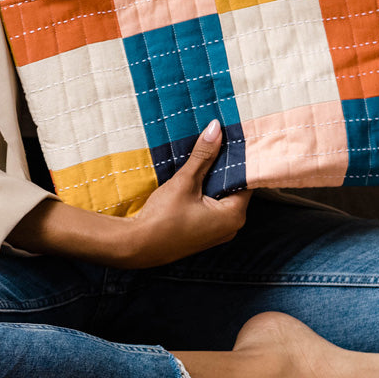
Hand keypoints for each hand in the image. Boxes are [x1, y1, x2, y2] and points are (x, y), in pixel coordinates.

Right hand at [5, 120, 249, 268]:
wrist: (129, 250)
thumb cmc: (158, 220)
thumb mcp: (180, 183)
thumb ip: (201, 155)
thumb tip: (218, 127)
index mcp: (231, 215)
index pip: (249, 178)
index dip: (245, 156)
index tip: (243, 131)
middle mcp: (226, 226)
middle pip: (235, 186)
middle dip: (229, 162)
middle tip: (224, 131)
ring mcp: (210, 232)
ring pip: (219, 194)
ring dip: (213, 174)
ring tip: (208, 144)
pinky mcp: (192, 232)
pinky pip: (205, 203)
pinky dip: (202, 187)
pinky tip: (192, 168)